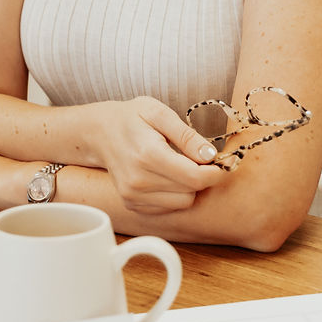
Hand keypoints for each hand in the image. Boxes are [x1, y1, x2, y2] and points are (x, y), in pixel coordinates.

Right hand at [94, 96, 226, 214]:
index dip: (215, 172)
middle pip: (191, 192)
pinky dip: (174, 195)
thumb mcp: (160, 113)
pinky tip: (167, 176)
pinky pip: (168, 208)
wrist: (98, 133)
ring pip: (182, 203)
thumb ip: (187, 135)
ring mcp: (133, 196)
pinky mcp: (132, 204)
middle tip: (199, 159)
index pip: (195, 178)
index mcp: (148, 155)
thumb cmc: (131, 118)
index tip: (222, 161)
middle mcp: (139, 181)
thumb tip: (211, 155)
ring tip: (180, 166)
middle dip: (202, 177)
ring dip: (189, 187)